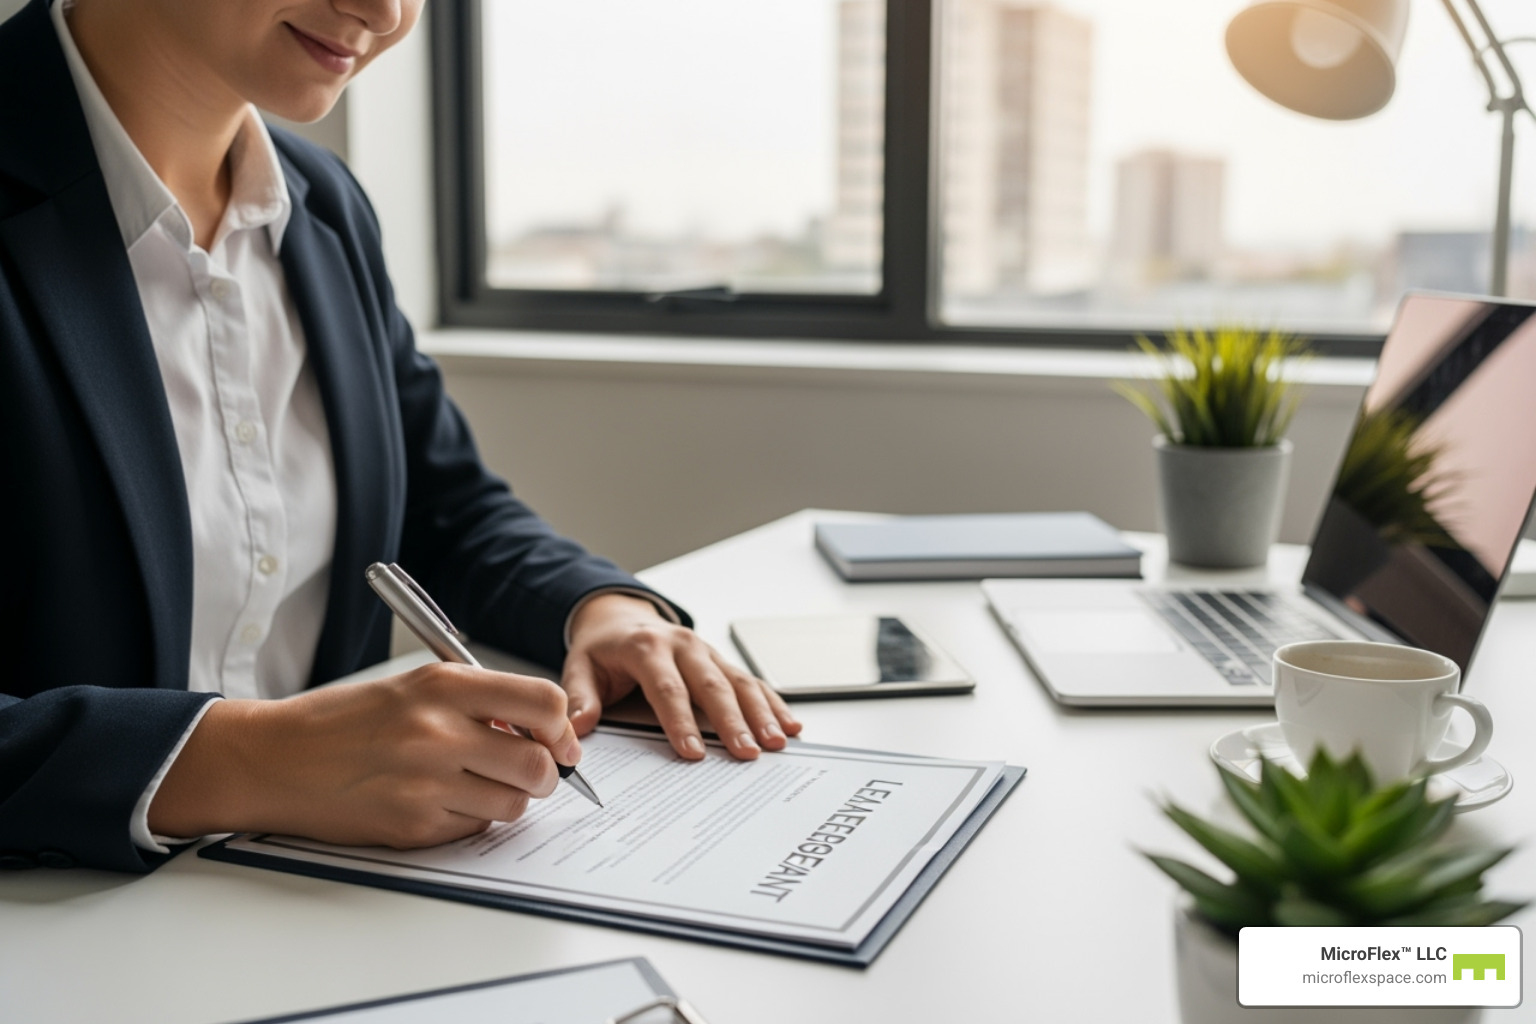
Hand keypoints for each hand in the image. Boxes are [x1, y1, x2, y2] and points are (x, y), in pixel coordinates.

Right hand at [147, 663, 579, 847]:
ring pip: (513, 804)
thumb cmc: (344, 720)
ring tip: (477, 784)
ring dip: (508, 799)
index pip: (543, 702)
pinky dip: (470, 819)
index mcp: (443, 686)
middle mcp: (438, 732)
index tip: (559, 739)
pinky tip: (440, 801)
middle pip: (538, 763)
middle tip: (533, 772)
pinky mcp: (412, 825)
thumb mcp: (413, 686)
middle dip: (546, 773)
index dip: (561, 727)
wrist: (274, 758)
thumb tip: (541, 728)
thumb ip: (477, 701)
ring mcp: (425, 783)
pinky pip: (474, 828)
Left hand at [561, 593, 801, 759]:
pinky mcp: (720, 660)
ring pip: (739, 682)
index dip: (681, 721)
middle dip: (733, 721)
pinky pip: (750, 681)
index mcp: (647, 647)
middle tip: (748, 752)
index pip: (667, 688)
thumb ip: (580, 698)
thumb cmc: (602, 649)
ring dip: (761, 712)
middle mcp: (683, 645)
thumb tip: (576, 730)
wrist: (620, 616)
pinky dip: (772, 702)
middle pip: (712, 685)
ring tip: (777, 742)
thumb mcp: (580, 667)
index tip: (694, 752)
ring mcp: (706, 651)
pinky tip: (789, 723)